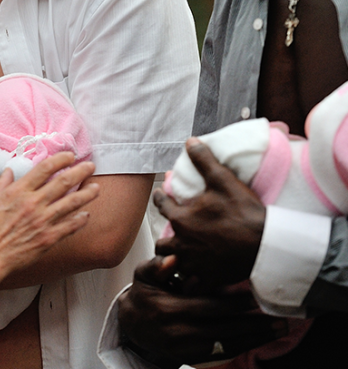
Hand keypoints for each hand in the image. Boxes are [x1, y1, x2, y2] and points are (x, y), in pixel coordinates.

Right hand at [0, 152, 97, 289]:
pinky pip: (70, 226)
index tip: (70, 156)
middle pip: (64, 182)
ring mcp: (43, 221)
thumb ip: (2, 184)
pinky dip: (80, 219)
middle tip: (90, 166)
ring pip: (72, 203)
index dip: (61, 159)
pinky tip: (86, 214)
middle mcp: (34, 203)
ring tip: (96, 188)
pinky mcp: (48, 238)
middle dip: (80, 171)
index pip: (45, 168)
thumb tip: (10, 171)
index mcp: (19, 191)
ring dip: (87, 193)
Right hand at [117, 256, 287, 365]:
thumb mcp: (143, 276)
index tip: (256, 298)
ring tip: (279, 329)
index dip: (234, 304)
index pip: (208, 306)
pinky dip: (244, 346)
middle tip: (279, 317)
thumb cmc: (144, 295)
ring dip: (255, 338)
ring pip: (227, 343)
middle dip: (254, 323)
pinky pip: (222, 353)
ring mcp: (185, 347)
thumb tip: (173, 258)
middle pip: (224, 328)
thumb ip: (157, 266)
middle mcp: (178, 331)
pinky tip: (260, 339)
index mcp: (168, 308)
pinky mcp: (191, 357)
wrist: (133, 326)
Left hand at [154, 138, 265, 287]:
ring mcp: (194, 263)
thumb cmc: (244, 212)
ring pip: (172, 264)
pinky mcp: (208, 279)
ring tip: (180, 256)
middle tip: (173, 233)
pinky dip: (190, 282)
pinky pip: (191, 285)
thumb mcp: (223, 180)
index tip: (162, 196)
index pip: (161, 205)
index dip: (160, 198)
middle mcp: (182, 242)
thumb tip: (190, 141)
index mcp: (181, 218)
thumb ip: (204, 160)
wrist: (268, 245)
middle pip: (162, 242)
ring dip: (173, 260)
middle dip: (165, 238)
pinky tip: (195, 278)